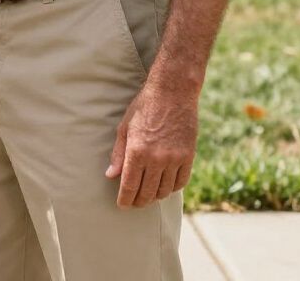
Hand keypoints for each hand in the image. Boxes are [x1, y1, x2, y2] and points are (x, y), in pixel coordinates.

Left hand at [106, 81, 197, 207]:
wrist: (172, 93)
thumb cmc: (144, 107)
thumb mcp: (125, 127)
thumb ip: (118, 153)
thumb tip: (111, 175)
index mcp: (137, 151)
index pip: (130, 185)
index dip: (125, 199)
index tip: (122, 206)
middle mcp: (156, 158)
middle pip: (147, 192)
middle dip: (138, 201)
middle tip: (133, 204)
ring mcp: (174, 159)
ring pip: (164, 190)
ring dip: (155, 197)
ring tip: (148, 196)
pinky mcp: (188, 157)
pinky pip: (180, 182)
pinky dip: (172, 188)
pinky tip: (165, 187)